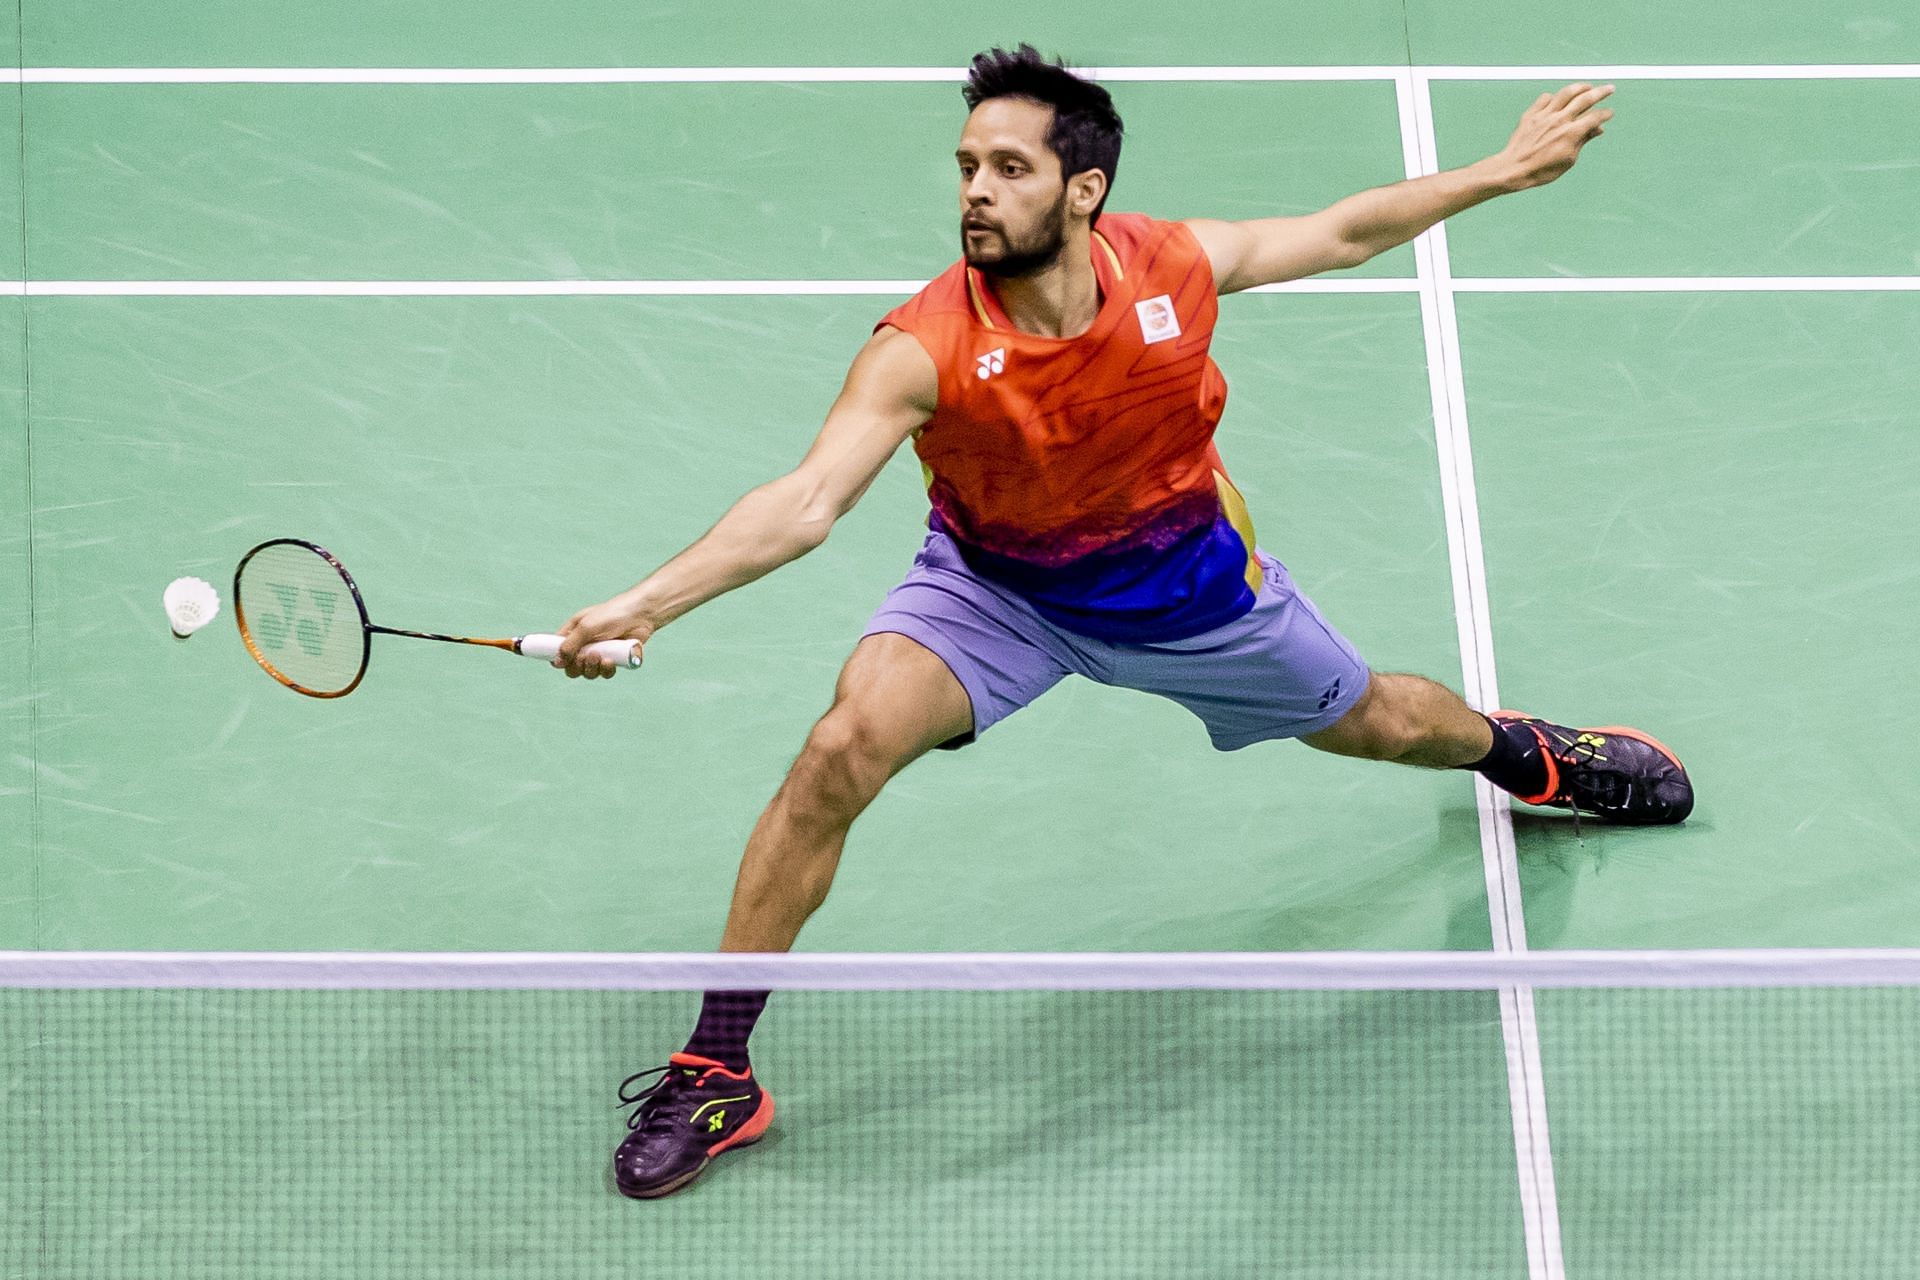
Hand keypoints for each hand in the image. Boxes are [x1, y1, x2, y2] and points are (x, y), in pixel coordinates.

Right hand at [553, 590, 655, 679]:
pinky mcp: (613, 660)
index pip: (557, 652)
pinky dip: (606, 670)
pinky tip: (610, 661)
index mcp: (573, 634)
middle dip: (577, 666)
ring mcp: (599, 653)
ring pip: (588, 673)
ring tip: (600, 656)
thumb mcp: (586, 627)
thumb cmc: (612, 614)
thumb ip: (570, 645)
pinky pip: (605, 673)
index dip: (557, 660)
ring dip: (591, 669)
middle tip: (586, 657)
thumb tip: (556, 662)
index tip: (561, 662)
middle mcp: (585, 646)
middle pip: (572, 668)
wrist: (640, 615)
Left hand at [1493, 83, 1614, 189]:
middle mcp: (1560, 120)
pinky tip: (1558, 99)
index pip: (1595, 117)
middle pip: (1585, 98)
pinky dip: (1554, 97)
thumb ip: (1583, 141)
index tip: (1610, 113)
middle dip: (1601, 92)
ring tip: (1587, 86)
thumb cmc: (1541, 170)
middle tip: (1610, 88)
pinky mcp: (1531, 114)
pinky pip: (1545, 98)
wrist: (1513, 169)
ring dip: (1580, 87)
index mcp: (1571, 133)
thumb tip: (1598, 129)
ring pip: (1566, 93)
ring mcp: (1545, 115)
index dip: (1605, 114)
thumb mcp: (1568, 160)